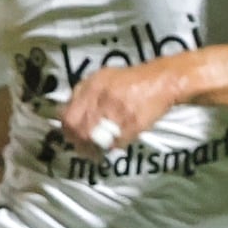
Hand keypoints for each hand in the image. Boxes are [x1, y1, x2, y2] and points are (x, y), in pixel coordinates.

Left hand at [56, 60, 175, 154]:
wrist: (161, 81)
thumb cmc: (130, 81)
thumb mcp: (102, 77)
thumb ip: (83, 92)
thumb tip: (66, 113)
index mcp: (92, 85)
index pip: (69, 116)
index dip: (67, 130)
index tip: (70, 136)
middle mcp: (103, 97)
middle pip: (80, 131)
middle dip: (79, 142)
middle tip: (81, 147)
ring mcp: (118, 111)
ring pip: (96, 140)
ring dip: (94, 149)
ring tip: (95, 151)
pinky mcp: (132, 123)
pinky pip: (116, 143)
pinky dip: (113, 147)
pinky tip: (113, 144)